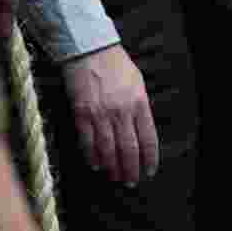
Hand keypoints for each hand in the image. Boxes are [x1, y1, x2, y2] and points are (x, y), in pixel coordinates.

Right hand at [62, 44, 158, 186]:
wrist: (89, 48)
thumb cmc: (116, 65)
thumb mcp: (138, 84)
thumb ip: (141, 108)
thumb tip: (142, 131)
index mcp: (139, 105)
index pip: (148, 140)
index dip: (149, 159)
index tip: (149, 171)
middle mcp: (122, 112)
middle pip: (129, 150)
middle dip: (131, 169)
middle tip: (131, 182)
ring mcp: (101, 114)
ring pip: (108, 149)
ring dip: (112, 167)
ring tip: (115, 177)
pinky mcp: (82, 112)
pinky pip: (88, 140)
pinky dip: (92, 155)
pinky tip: (96, 165)